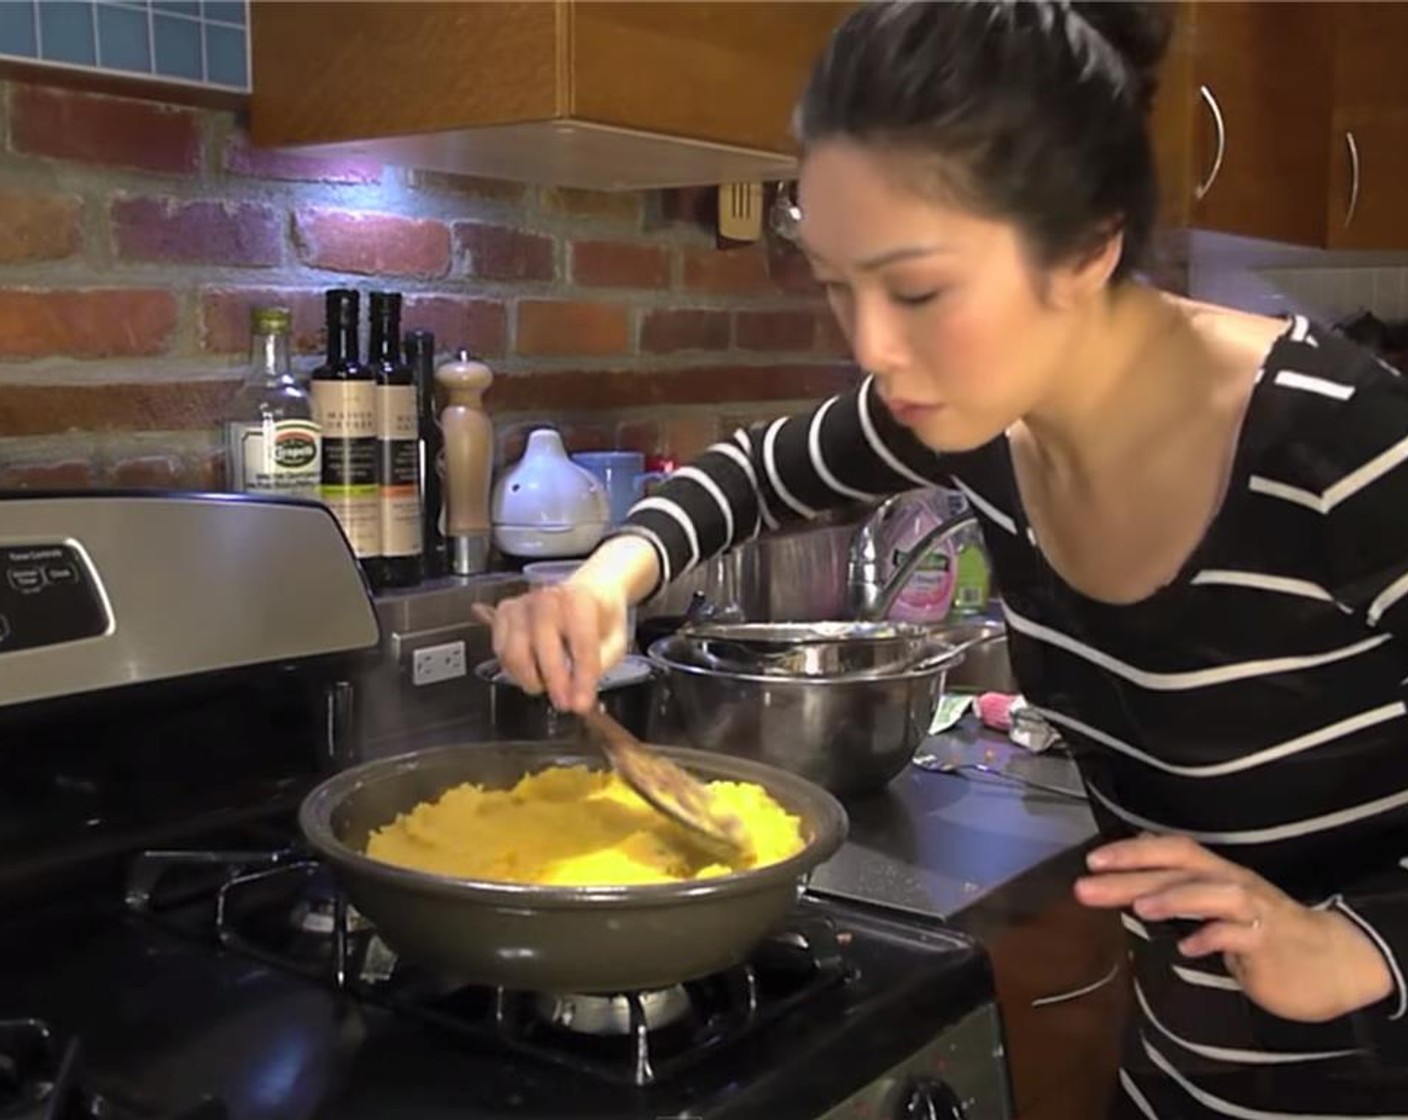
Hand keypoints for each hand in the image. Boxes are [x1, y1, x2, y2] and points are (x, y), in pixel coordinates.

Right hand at [489, 579, 629, 713]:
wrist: (587, 589)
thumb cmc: (600, 618)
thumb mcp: (616, 641)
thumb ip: (600, 665)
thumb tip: (578, 695)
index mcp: (580, 600)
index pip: (579, 644)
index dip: (581, 679)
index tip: (581, 704)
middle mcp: (547, 598)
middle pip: (542, 648)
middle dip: (554, 683)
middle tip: (565, 704)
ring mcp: (522, 604)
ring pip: (515, 654)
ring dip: (531, 679)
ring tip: (547, 685)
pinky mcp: (505, 612)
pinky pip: (500, 651)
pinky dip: (514, 670)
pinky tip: (532, 672)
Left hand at [1075, 833, 1394, 1022]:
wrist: (1326, 961)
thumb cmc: (1259, 932)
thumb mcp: (1212, 911)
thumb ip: (1176, 898)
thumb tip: (1129, 887)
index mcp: (1214, 873)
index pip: (1170, 850)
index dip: (1131, 851)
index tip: (1090, 862)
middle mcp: (1231, 882)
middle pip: (1180, 867)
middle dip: (1133, 872)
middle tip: (1088, 881)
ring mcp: (1253, 910)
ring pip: (1214, 893)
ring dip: (1176, 897)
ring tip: (1140, 908)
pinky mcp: (1270, 941)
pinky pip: (1240, 935)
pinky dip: (1214, 938)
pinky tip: (1188, 948)